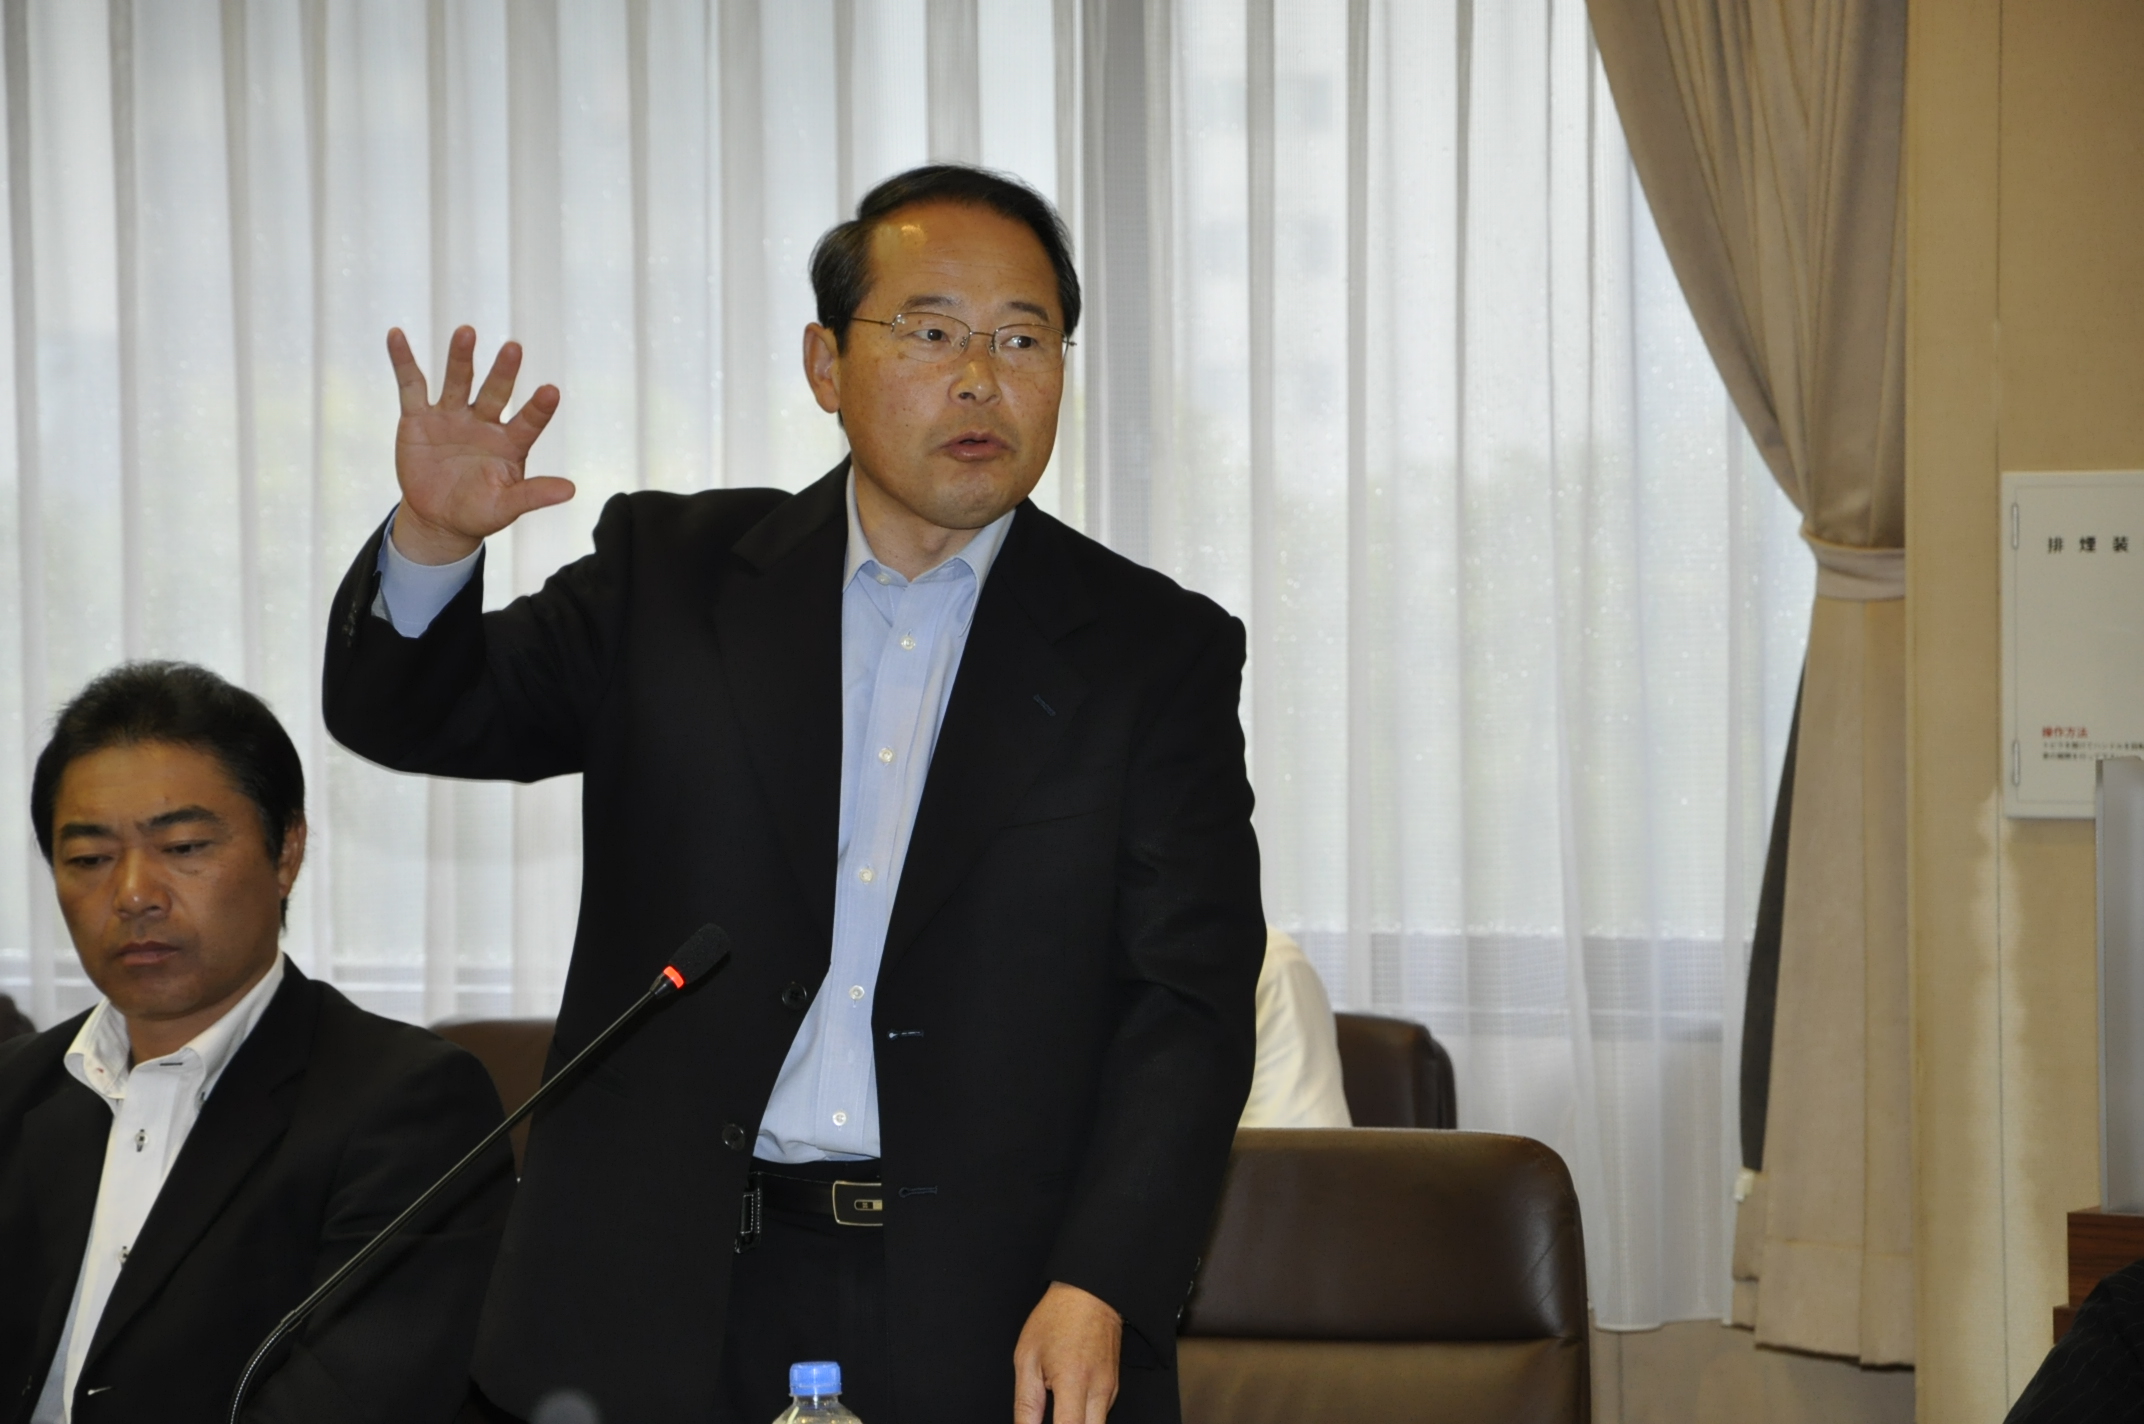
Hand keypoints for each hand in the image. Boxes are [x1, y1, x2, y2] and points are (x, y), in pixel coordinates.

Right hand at [387, 325, 568, 563]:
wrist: (437, 517)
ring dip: (461, 357)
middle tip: (514, 348)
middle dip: (504, 372)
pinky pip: (411, 385)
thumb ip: (533, 495)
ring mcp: (451, 416)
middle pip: (496, 392)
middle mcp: (483, 422)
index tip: (551, 391)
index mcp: (510, 442)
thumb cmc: (478, 511)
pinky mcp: (418, 418)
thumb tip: (571, 490)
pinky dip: (402, 360)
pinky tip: (396, 334)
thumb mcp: (506, 506)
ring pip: (458, 381)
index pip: (529, 421)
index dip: (539, 408)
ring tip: (467, 332)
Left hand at [1013, 1282, 1120, 1423]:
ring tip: (1056, 1415)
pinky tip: (1067, 1412)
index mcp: (1073, 1382)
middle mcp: (1098, 1390)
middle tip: (1051, 1421)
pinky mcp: (1114, 1388)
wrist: (1089, 1294)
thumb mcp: (1027, 1359)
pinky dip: (1083, 1421)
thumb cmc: (1056, 1319)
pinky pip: (1099, 1417)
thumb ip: (1026, 1404)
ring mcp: (1110, 1390)